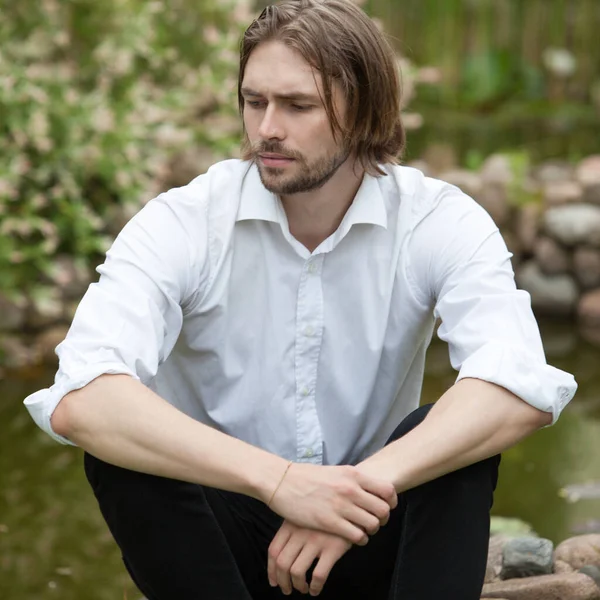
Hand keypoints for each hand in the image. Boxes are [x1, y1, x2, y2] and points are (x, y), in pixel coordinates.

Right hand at [268, 463, 396, 544]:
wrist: (282, 481)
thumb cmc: (308, 477)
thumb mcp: (335, 471)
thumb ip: (353, 480)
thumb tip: (369, 490)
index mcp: (353, 474)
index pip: (387, 490)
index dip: (391, 502)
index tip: (386, 507)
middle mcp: (350, 489)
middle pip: (383, 510)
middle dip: (382, 519)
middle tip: (375, 522)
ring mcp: (341, 506)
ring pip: (372, 524)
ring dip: (371, 530)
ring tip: (363, 530)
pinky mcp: (330, 522)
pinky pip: (357, 536)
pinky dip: (360, 539)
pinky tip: (354, 537)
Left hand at [268, 520, 350, 595]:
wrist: (352, 505)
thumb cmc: (326, 513)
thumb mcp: (305, 513)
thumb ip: (292, 528)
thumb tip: (280, 557)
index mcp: (291, 523)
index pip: (273, 550)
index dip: (271, 570)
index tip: (274, 581)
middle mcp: (300, 531)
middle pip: (283, 563)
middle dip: (283, 582)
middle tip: (287, 589)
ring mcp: (316, 539)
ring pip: (297, 572)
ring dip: (298, 586)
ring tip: (303, 588)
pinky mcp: (333, 548)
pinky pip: (318, 575)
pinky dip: (315, 587)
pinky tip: (316, 589)